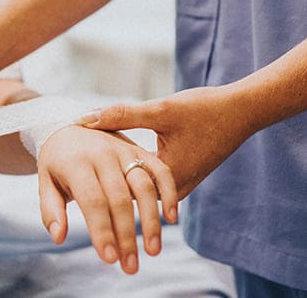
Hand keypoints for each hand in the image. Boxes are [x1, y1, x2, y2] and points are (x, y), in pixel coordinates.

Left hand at [37, 125, 177, 274]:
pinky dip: (168, 192)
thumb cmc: (56, 160)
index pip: (93, 201)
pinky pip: (160, 169)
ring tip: (153, 250)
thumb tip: (58, 237)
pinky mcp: (139, 149)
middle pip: (120, 199)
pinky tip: (171, 218)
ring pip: (144, 186)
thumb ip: (51, 209)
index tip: (109, 259)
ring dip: (151, 220)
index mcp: (77, 163)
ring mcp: (124, 150)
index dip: (102, 231)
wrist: (68, 126)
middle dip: (127, 235)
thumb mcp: (45, 180)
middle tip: (130, 266)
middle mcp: (103, 154)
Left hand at [80, 86, 252, 197]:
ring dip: (118, 186)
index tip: (63, 179)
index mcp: (166, 176)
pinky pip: (152, 184)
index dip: (91, 184)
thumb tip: (84, 117)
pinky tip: (114, 166)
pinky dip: (134, 177)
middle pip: (130, 197)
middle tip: (67, 179)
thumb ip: (121, 115)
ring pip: (141, 193)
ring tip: (86, 177)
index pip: (120, 191)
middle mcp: (175, 187)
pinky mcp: (184, 175)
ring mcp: (181, 183)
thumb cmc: (205, 109)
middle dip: (102, 191)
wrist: (243, 111)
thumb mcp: (160, 110)